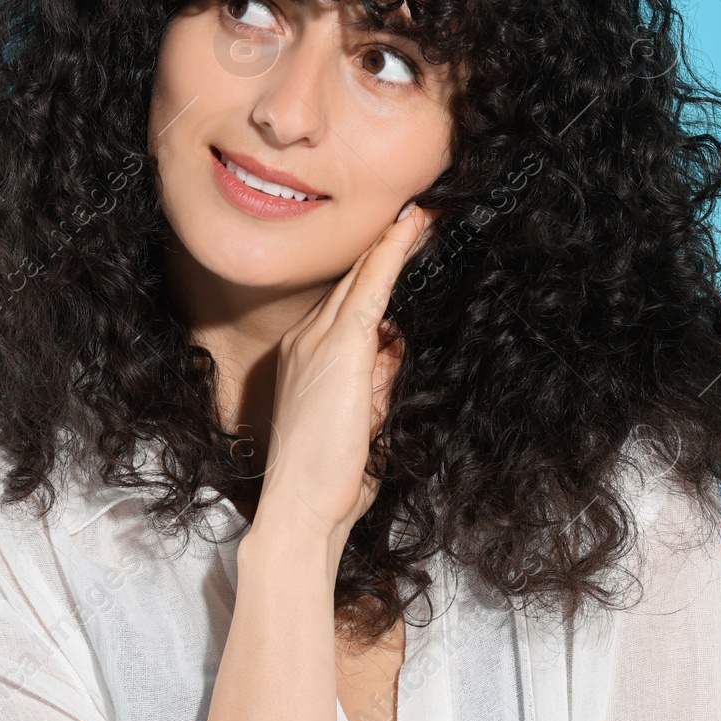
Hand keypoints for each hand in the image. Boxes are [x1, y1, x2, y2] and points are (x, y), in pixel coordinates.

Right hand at [252, 202, 433, 551]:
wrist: (301, 504)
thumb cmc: (329, 480)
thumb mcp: (360, 425)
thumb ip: (374, 387)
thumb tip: (394, 357)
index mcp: (305, 358)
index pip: (345, 307)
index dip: (371, 275)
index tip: (396, 250)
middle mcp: (305, 341)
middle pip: (351, 284)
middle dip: (381, 250)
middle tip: (413, 216)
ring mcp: (318, 341)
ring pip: (361, 280)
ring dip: (391, 246)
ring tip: (419, 217)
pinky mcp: (340, 348)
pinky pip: (370, 290)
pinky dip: (390, 256)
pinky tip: (408, 228)